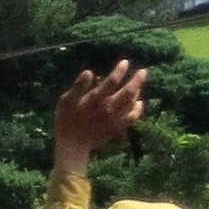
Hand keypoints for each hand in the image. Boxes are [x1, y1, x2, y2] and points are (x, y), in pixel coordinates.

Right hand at [54, 59, 145, 173]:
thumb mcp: (65, 102)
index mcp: (96, 99)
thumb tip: (88, 72)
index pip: (112, 81)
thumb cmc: (66, 121)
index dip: (119, 71)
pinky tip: (139, 104)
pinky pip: (132, 117)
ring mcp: (115, 118)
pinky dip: (138, 109)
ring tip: (139, 85)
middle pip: (128, 92)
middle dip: (137, 80)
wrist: (73, 145)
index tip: (125, 62)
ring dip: (137, 92)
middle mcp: (108, 107)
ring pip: (132, 103)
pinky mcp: (117, 127)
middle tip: (143, 71)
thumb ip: (77, 87)